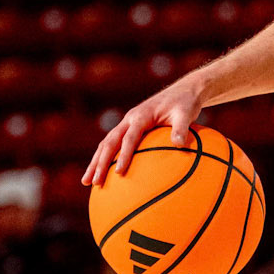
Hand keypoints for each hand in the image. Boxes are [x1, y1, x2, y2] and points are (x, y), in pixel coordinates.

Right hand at [83, 77, 205, 187]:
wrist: (184, 91)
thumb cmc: (186, 103)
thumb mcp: (186, 113)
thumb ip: (181, 128)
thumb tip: (179, 145)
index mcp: (141, 115)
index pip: (129, 138)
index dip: (123, 155)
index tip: (119, 173)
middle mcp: (130, 119)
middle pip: (109, 142)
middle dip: (99, 162)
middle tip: (93, 182)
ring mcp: (127, 123)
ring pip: (106, 144)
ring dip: (96, 162)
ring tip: (87, 182)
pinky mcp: (130, 128)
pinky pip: (114, 144)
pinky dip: (105, 158)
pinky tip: (103, 173)